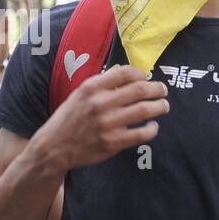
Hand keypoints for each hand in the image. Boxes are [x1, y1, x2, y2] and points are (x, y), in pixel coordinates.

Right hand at [41, 65, 167, 171]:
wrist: (55, 147)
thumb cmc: (69, 118)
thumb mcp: (80, 94)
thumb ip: (102, 83)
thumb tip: (126, 72)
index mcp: (92, 88)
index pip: (125, 73)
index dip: (141, 73)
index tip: (146, 77)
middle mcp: (100, 104)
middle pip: (140, 90)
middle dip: (157, 88)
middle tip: (163, 90)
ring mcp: (107, 124)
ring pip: (145, 110)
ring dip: (160, 106)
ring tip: (164, 106)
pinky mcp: (113, 143)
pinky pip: (141, 134)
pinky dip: (152, 129)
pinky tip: (153, 126)